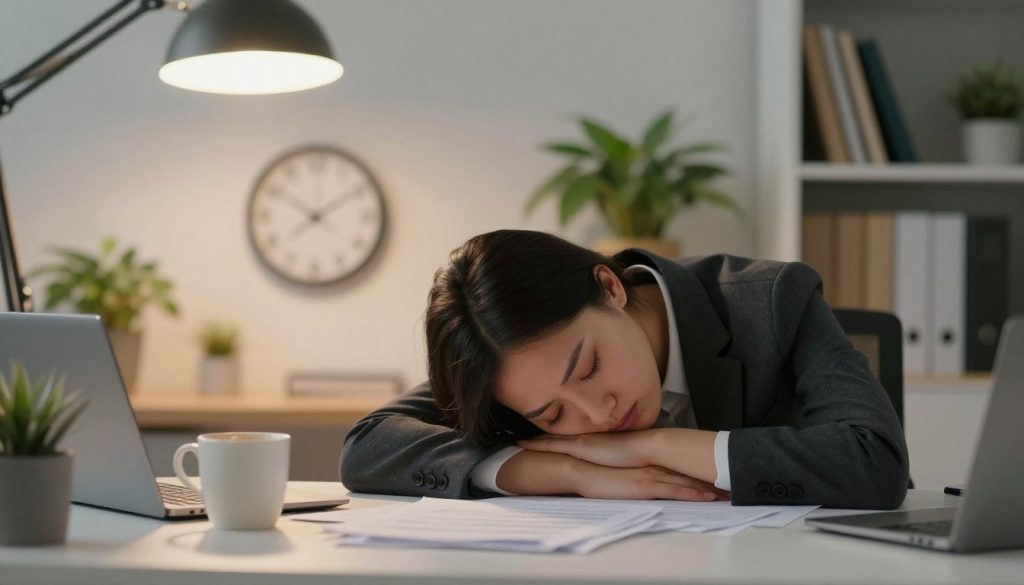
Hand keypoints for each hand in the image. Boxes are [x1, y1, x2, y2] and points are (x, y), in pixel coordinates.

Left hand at [517, 430, 658, 468]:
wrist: (647, 448)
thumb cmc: (640, 455)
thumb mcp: (624, 459)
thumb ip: (616, 461)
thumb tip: (616, 468)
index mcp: (595, 442)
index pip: (571, 440)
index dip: (556, 439)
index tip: (543, 440)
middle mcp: (585, 438)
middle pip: (557, 438)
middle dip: (541, 439)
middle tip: (523, 440)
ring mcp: (580, 441)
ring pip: (550, 439)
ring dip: (535, 441)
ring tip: (518, 441)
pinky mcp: (579, 447)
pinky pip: (551, 445)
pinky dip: (536, 444)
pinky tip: (522, 443)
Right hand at [574, 463, 728, 500]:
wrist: (586, 471)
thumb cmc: (599, 472)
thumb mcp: (623, 472)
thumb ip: (637, 474)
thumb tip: (646, 478)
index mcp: (650, 463)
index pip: (679, 468)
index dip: (698, 472)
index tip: (714, 475)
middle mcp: (656, 467)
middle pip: (688, 474)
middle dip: (709, 479)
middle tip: (729, 485)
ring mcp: (653, 476)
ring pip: (688, 482)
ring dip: (708, 488)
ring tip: (726, 493)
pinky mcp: (648, 486)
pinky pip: (676, 491)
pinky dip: (694, 494)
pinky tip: (708, 498)